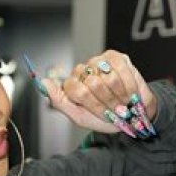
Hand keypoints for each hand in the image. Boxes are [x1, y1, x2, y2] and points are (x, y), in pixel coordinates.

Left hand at [40, 50, 157, 136]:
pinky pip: (122, 71)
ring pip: (109, 79)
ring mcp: (99, 61)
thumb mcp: (80, 117)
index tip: (103, 114)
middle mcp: (83, 70)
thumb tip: (44, 83)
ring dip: (119, 96)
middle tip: (115, 109)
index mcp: (72, 85)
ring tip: (122, 102)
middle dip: (108, 102)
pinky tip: (129, 92)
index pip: (77, 91)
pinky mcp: (116, 58)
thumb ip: (60, 101)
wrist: (131, 117)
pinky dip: (128, 86)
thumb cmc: (105, 118)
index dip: (95, 105)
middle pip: (94, 84)